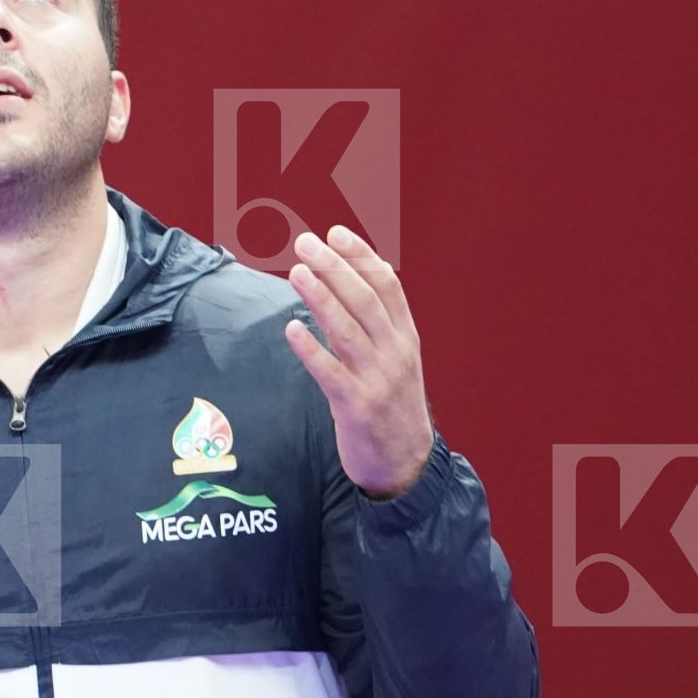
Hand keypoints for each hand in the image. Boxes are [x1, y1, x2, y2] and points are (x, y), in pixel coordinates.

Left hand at [283, 227, 433, 499]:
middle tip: (305, 242)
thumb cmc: (392, 405)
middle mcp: (395, 354)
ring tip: (296, 271)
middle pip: (364, 300)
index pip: (386, 286)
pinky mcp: (356, 407)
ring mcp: (377, 380)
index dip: (361, 256)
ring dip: (320, 297)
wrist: (406, 465)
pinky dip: (311, 349)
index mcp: (406, 338)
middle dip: (334, 267)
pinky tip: (291, 328)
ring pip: (347, 330)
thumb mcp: (395, 360)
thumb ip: (375, 324)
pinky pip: (330, 373)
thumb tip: (343, 281)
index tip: (335, 232)